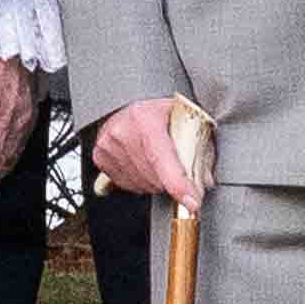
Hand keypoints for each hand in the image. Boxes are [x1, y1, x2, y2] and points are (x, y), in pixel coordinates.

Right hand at [91, 95, 213, 210]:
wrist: (127, 102)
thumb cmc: (157, 110)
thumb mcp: (183, 118)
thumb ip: (199, 147)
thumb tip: (204, 181)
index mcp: (145, 119)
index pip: (162, 159)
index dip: (178, 184)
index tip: (192, 201)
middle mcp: (123, 132)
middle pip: (154, 177)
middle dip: (172, 181)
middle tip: (178, 166)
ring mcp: (108, 146)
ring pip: (142, 185)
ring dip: (156, 181)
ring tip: (158, 160)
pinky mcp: (100, 157)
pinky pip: (126, 185)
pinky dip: (140, 180)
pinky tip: (143, 163)